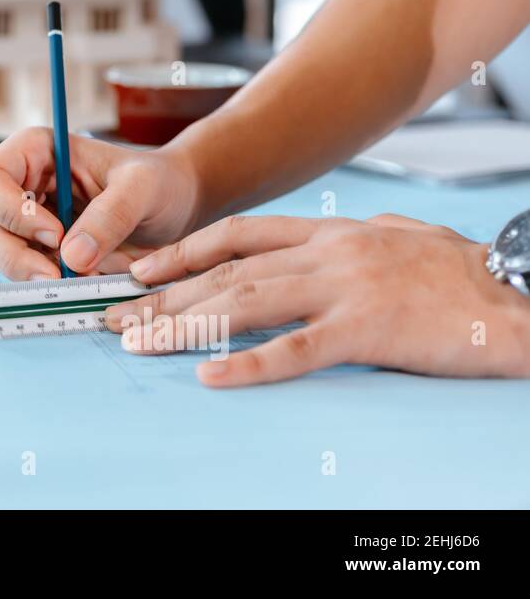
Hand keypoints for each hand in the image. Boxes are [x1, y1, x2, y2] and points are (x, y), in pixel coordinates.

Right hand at [0, 127, 201, 279]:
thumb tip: (72, 257)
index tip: (55, 233)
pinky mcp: (40, 250)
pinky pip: (25, 272)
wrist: (175, 206)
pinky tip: (81, 284)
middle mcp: (22, 184)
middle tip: (57, 276)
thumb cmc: (158, 182)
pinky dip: (47, 285)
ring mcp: (26, 220)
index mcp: (35, 151)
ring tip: (78, 281)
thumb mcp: (142, 187)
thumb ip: (110, 216)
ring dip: (31, 274)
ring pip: (0, 252)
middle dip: (15, 254)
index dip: (9, 209)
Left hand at [106, 214, 529, 387]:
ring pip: (246, 302)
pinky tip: (210, 375)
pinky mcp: (369, 329)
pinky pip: (297, 350)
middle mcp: (329, 252)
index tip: (140, 272)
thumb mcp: (398, 237)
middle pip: (227, 272)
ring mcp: (346, 287)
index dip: (183, 253)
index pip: (238, 235)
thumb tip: (325, 241)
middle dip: (165, 295)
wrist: (519, 298)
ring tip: (139, 343)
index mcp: (332, 231)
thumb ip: (350, 239)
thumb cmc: (461, 273)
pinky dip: (248, 363)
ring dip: (185, 324)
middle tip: (117, 318)